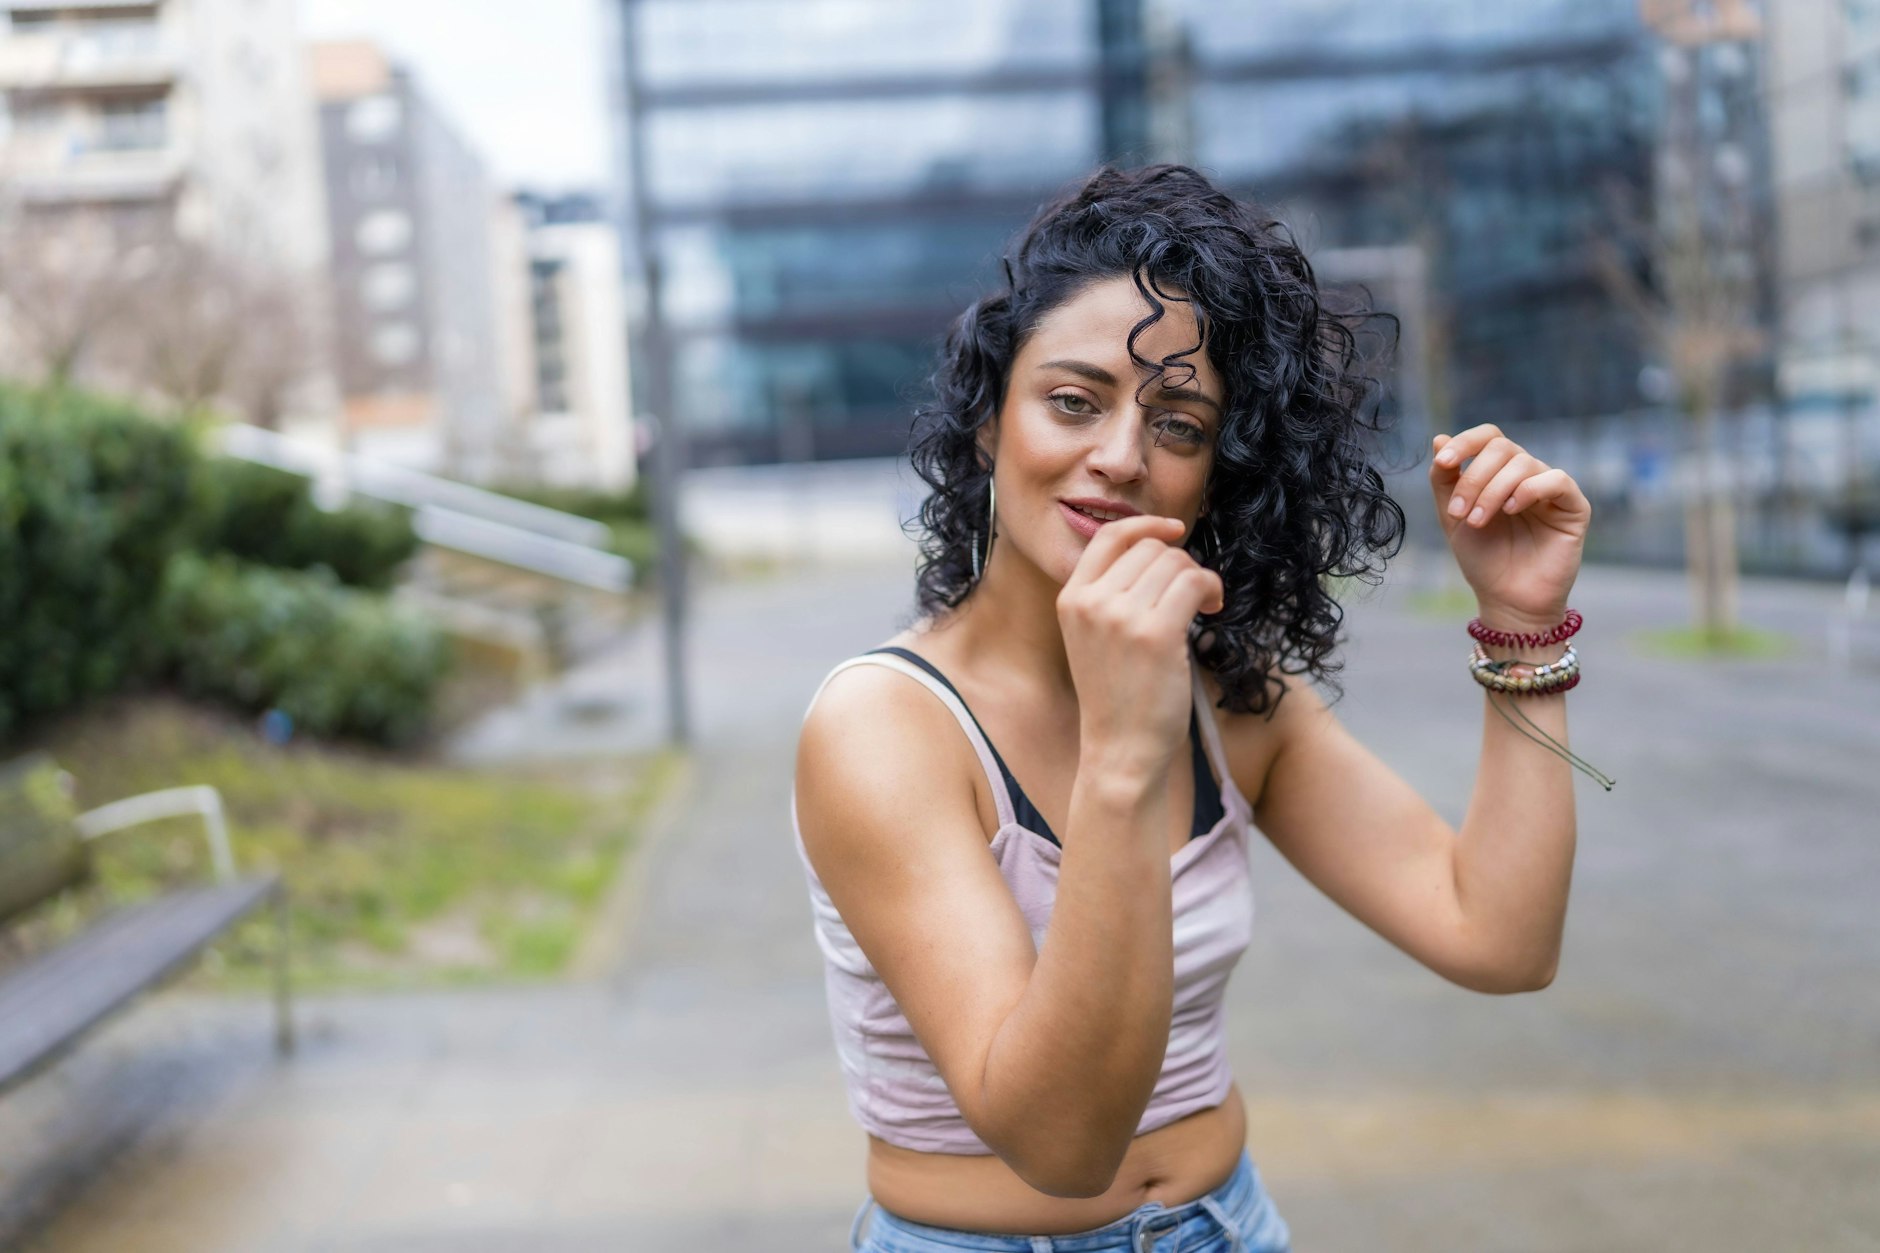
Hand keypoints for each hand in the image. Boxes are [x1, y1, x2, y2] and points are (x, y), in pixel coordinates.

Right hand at [1058, 514, 1223, 772]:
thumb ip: (1109, 596)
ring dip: (1200, 578)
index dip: (1146, 525)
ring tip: (1205, 605)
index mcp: (1071, 599)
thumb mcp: (1093, 639)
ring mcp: (1121, 616)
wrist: (1120, 751)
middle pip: (1151, 548)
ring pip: (1176, 562)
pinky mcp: (1156, 633)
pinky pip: (1194, 582)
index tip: (1175, 531)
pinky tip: (1213, 610)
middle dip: (1181, 563)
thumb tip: (1159, 551)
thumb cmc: (1117, 699)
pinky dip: (1212, 589)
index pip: (1109, 538)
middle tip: (1194, 594)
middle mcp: (1091, 602)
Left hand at [1430, 425, 1590, 628]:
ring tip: (1477, 521)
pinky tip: (1512, 510)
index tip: (1445, 463)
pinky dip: (1529, 490)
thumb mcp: (1453, 517)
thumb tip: (1438, 439)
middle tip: (1459, 512)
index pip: (1488, 437)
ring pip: (1524, 464)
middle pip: (1502, 448)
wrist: (1507, 599)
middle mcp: (1527, 475)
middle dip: (1474, 477)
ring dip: (1493, 491)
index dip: (1465, 442)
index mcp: (1499, 472)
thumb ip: (1445, 480)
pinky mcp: (1574, 507)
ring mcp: (1551, 489)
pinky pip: (1556, 480)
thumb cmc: (1483, 559)